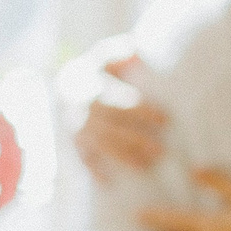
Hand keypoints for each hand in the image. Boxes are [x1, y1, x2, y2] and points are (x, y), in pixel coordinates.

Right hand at [72, 55, 167, 177]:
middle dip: (136, 138)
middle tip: (161, 149)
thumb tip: (136, 47)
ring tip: (148, 165)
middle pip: (112, 126)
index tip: (166, 119)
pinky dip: (93, 171)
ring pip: (101, 144)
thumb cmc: (95, 71)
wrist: (64, 86)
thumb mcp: (105, 57)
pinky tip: (109, 183)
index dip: (145, 111)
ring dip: (123, 155)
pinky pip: (82, 158)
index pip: (122, 101)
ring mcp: (77, 128)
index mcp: (93, 88)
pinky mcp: (73, 142)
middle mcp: (83, 110)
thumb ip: (120, 52)